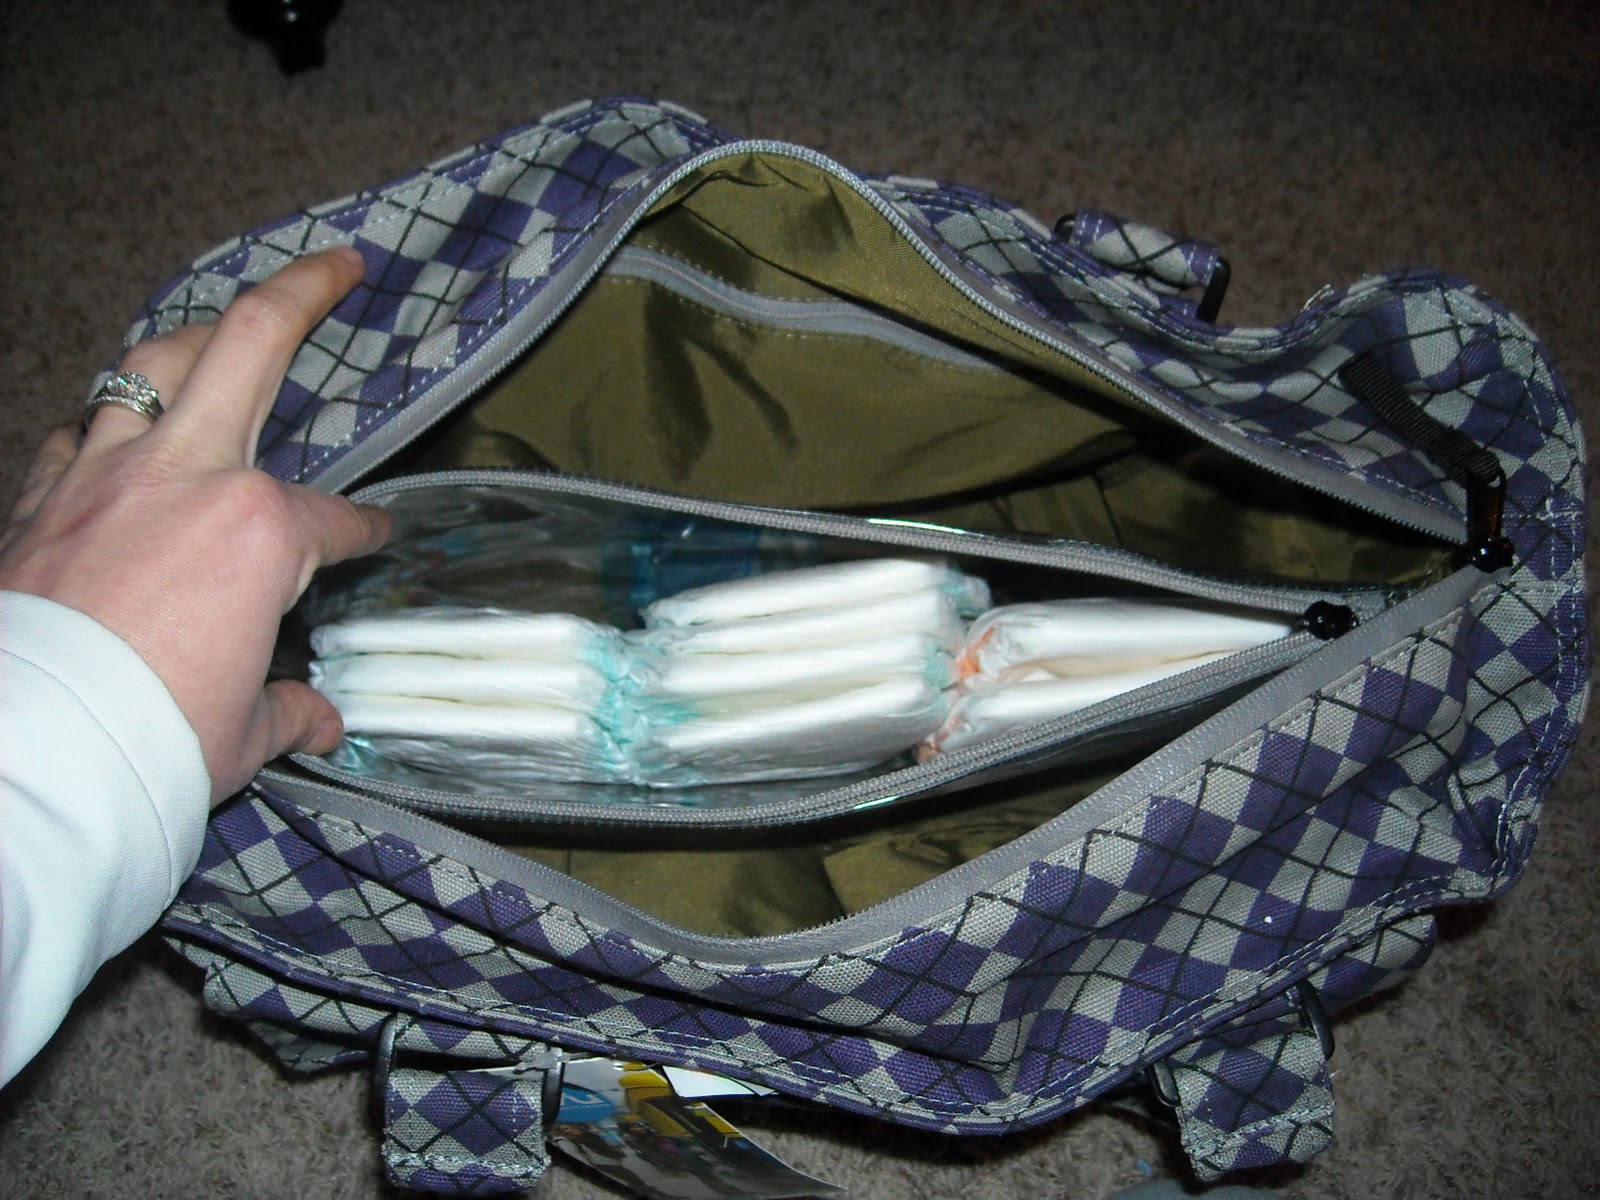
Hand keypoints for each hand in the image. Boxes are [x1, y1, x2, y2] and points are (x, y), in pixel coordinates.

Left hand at [0, 247, 391, 804]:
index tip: (377, 542)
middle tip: (339, 265)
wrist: (33, 754)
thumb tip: (317, 720)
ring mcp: (106, 476)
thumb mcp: (240, 733)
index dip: (365, 536)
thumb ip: (285, 711)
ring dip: (194, 340)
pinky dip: (103, 424)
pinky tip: (116, 432)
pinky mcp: (40, 500)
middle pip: (250, 343)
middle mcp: (187, 476)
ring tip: (221, 333)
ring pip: (151, 365)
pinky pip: (76, 431)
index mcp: (260, 531)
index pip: (337, 523)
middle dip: (303, 291)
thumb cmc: (154, 738)